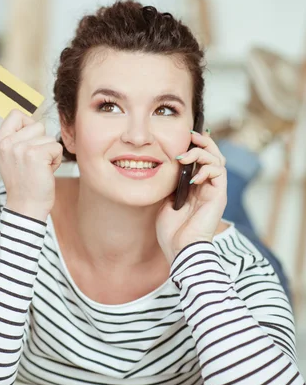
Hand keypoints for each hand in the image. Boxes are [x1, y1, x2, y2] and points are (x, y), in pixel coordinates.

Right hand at [0, 109, 62, 220]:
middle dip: (42, 142)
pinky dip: (56, 160)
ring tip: (40, 168)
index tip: (30, 142)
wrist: (26, 207)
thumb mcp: (12, 157)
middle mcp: (7, 143)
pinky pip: (56, 147)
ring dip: (50, 153)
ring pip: (49, 137)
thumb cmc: (24, 184)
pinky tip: (46, 172)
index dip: (28, 125)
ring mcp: (20, 148)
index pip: (15, 114)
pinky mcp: (35, 155)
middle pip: (37, 125)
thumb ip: (18, 138)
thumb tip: (33, 120)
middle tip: (35, 162)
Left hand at [156, 130, 226, 263]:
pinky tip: (193, 178)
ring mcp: (215, 191)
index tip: (184, 137)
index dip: (195, 147)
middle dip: (203, 143)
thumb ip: (170, 185)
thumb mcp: (166, 202)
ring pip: (217, 160)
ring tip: (184, 157)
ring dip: (201, 153)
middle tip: (190, 135)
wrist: (180, 249)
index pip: (201, 160)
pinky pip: (219, 172)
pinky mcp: (219, 196)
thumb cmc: (172, 231)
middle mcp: (208, 187)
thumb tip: (167, 168)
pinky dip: (206, 169)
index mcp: (196, 189)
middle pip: (213, 156)